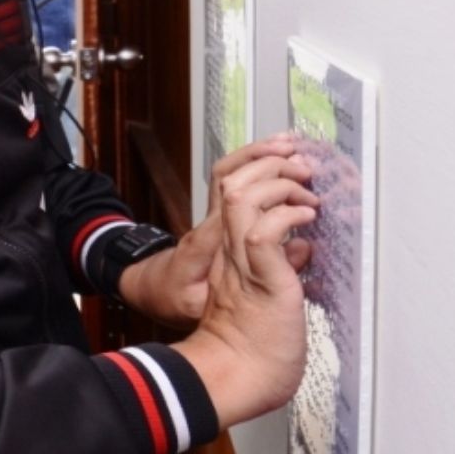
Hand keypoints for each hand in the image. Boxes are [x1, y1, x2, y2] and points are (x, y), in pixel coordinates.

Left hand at [119, 134, 311, 323]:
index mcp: (204, 243)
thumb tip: (297, 252)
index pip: (238, 204)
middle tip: (306, 168)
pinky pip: (230, 179)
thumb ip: (246, 285)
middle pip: (231, 178)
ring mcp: (208, 215)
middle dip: (268, 165)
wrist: (147, 290)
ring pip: (228, 171)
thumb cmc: (171, 299)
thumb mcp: (198, 306)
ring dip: (258, 155)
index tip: (307, 199)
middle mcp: (206, 222)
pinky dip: (251, 163)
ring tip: (292, 147)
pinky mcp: (213, 216)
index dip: (274, 194)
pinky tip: (273, 157)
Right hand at [173, 155, 319, 428]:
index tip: (290, 172)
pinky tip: (306, 217)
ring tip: (305, 191)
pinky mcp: (261, 279)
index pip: (234, 196)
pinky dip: (288, 217)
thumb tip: (304, 249)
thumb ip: (280, 267)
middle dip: (267, 166)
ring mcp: (241, 264)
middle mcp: (229, 253)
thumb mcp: (267, 296)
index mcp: (230, 256)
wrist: (233, 377)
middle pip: (232, 185)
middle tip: (299, 169)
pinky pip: (265, 233)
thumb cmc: (251, 349)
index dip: (259, 174)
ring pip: (243, 198)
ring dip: (278, 185)